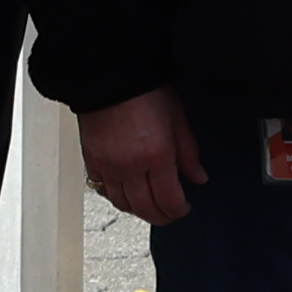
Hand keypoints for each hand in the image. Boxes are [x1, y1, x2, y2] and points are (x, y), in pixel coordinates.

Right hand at [75, 88, 199, 229]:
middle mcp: (130, 167)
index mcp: (156, 156)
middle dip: (161, 216)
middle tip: (170, 214)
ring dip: (138, 210)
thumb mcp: (178, 120)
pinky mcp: (92, 160)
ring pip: (122, 203)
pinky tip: (125, 191)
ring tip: (149, 205)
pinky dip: (116, 195)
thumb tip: (198, 177)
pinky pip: (103, 189)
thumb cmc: (145, 91)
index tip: (184, 208)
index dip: (179, 210)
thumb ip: (189, 154)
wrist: (111, 76)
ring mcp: (108, 165)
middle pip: (145, 208)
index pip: (168, 200)